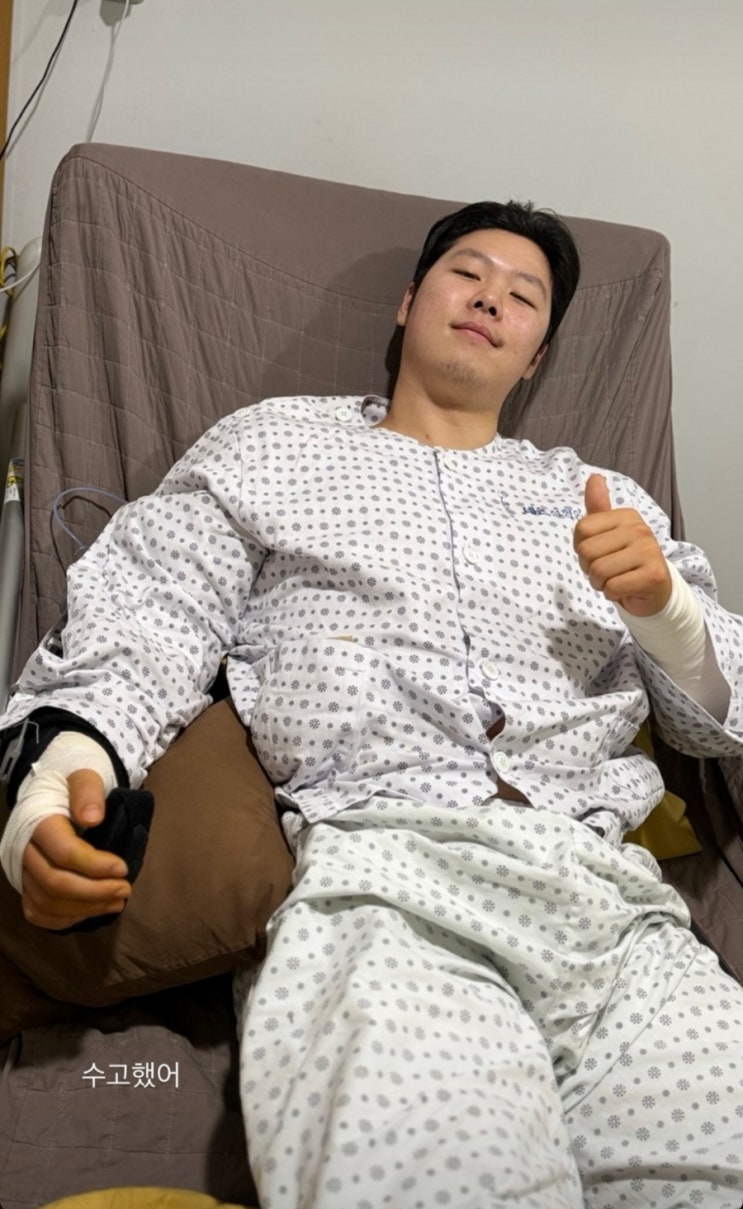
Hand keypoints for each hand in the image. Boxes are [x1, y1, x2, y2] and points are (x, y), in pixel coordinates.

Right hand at [21, 769, 130, 929]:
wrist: (56, 789)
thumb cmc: (73, 783)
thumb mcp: (84, 775)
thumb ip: (88, 791)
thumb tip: (93, 818)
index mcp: (38, 822)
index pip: (63, 852)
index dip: (95, 865)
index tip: (123, 868)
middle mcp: (24, 850)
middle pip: (54, 883)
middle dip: (94, 892)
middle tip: (125, 889)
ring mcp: (22, 870)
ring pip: (46, 902)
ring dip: (85, 908)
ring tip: (117, 902)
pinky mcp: (26, 884)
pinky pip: (37, 912)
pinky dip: (65, 918)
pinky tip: (92, 911)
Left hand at [573, 473, 671, 617]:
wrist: (656, 590)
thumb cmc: (627, 561)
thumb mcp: (610, 532)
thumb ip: (599, 507)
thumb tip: (594, 477)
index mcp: (626, 516)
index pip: (581, 529)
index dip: (581, 548)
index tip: (598, 553)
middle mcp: (639, 529)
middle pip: (587, 551)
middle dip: (589, 568)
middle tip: (606, 571)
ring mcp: (649, 551)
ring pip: (599, 571)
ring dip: (600, 583)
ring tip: (615, 580)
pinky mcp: (653, 575)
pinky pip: (613, 588)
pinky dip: (612, 594)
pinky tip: (625, 589)